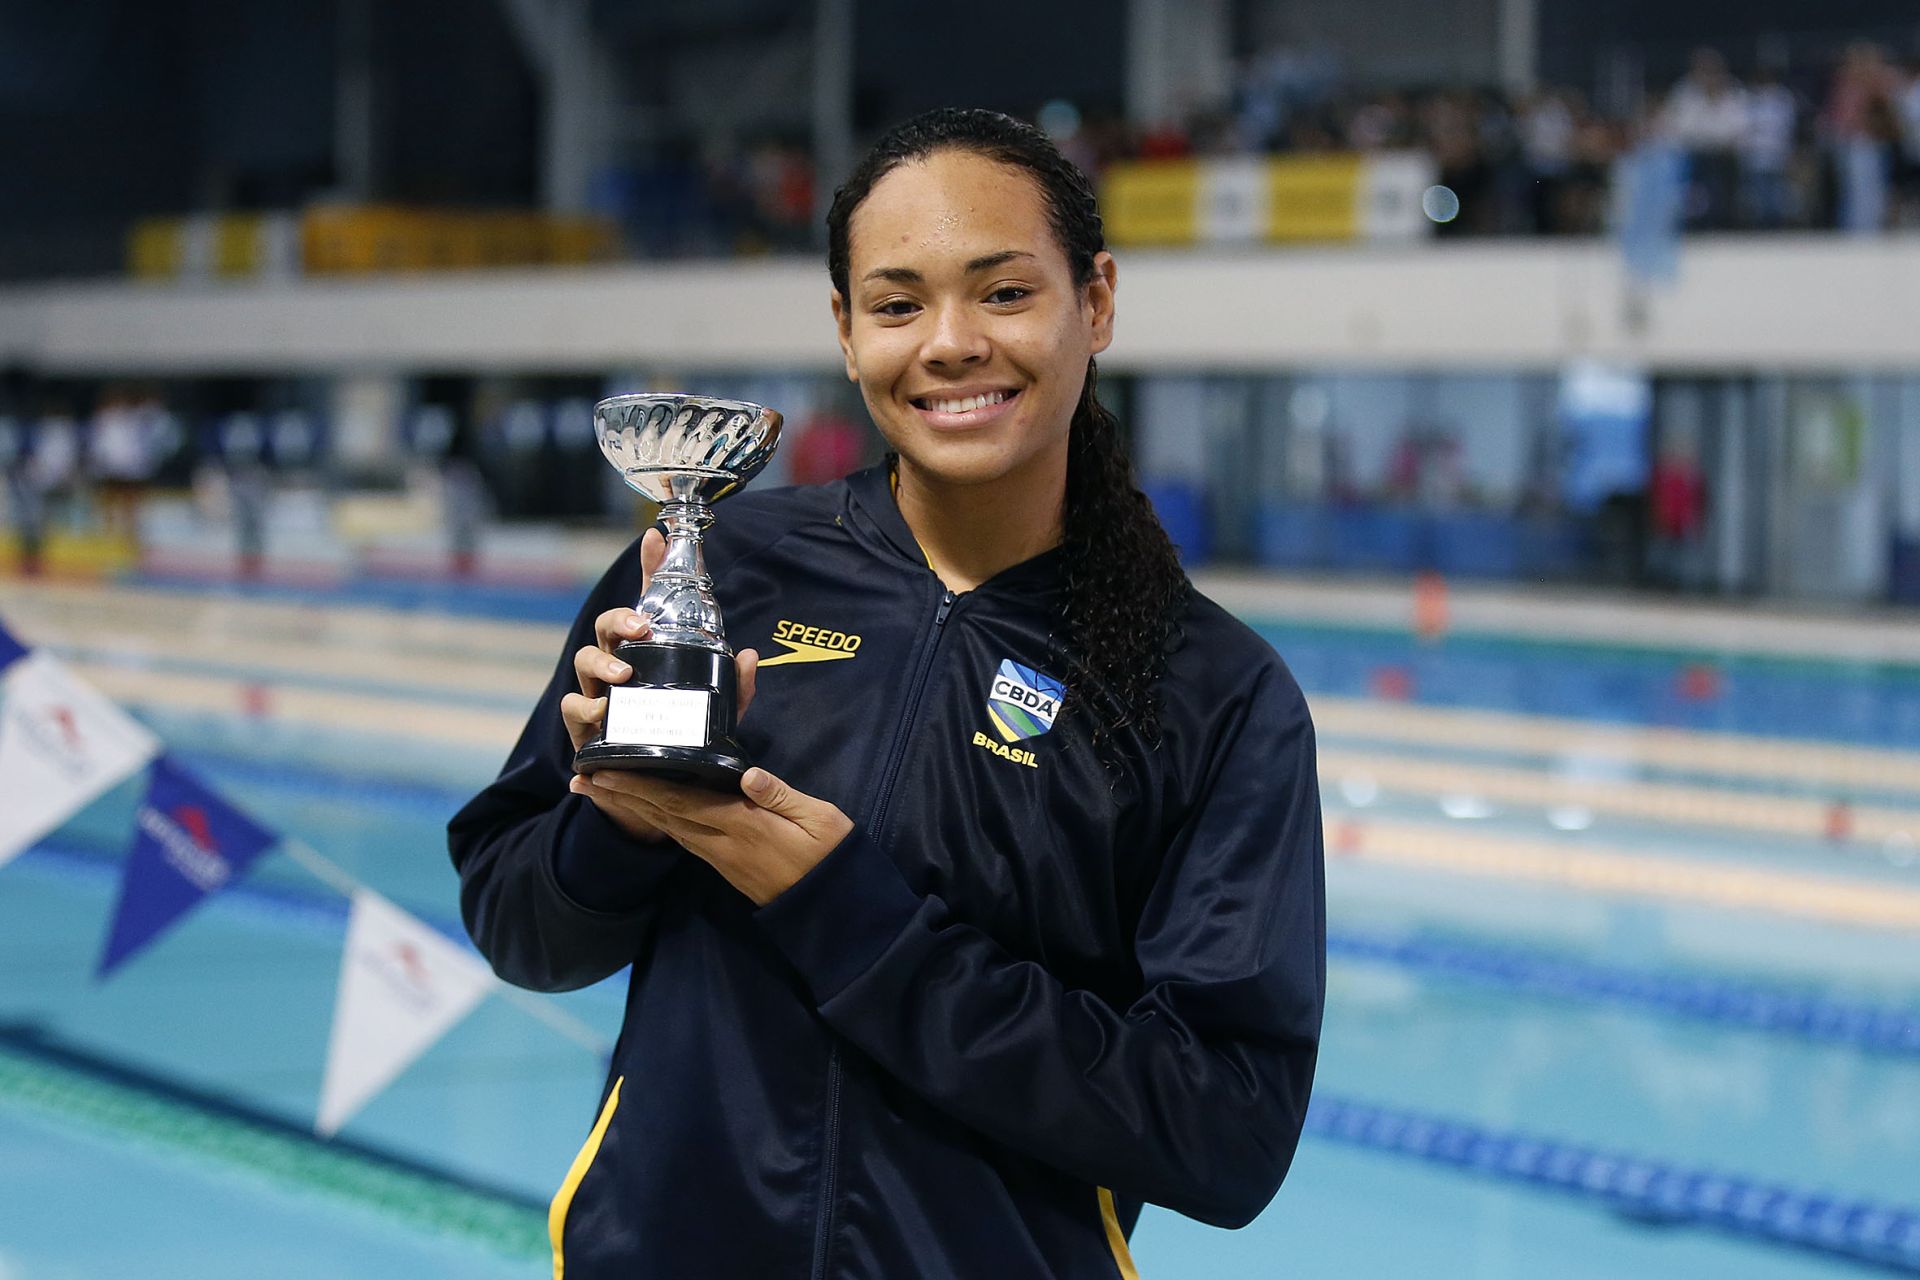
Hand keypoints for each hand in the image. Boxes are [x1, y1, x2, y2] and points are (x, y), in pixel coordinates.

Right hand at [563, 527, 759, 840]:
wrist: (656, 793)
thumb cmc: (683, 740)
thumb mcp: (716, 713)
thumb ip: (733, 687)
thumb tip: (749, 656)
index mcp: (650, 654)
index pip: (648, 604)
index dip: (650, 568)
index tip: (655, 538)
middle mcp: (619, 667)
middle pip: (606, 628)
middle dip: (618, 622)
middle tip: (640, 628)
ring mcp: (598, 694)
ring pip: (584, 663)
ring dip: (601, 666)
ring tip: (623, 677)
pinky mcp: (586, 728)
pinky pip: (575, 710)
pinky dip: (585, 710)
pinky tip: (600, 715)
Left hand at [570, 767, 851, 905]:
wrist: (833, 909)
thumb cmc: (831, 856)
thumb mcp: (819, 819)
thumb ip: (780, 796)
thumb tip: (747, 772)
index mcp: (741, 825)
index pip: (679, 801)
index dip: (639, 786)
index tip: (604, 771)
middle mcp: (721, 843)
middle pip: (660, 815)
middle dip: (619, 796)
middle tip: (579, 779)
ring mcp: (720, 857)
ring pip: (666, 827)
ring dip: (630, 808)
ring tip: (598, 791)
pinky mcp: (725, 864)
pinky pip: (682, 838)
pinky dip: (656, 820)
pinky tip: (645, 810)